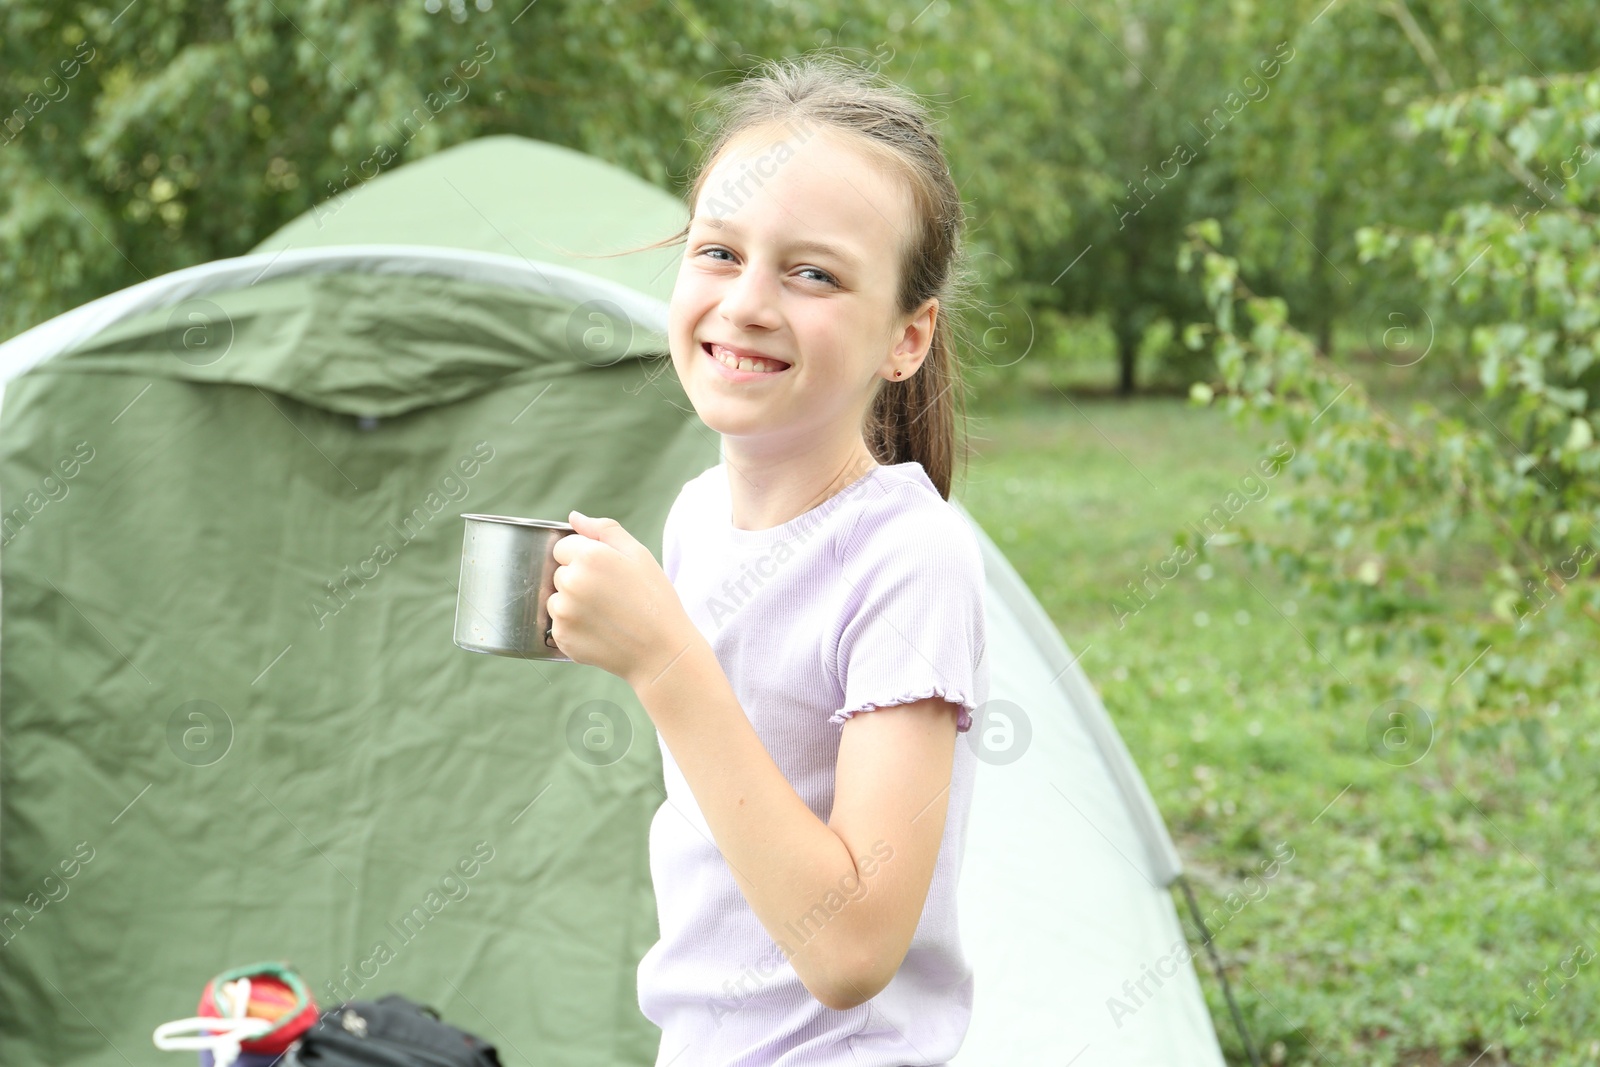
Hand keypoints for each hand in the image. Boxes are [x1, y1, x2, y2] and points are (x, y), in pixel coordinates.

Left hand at [548, 510, 699, 688]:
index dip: (583, 557)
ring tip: (604, 614)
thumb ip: (604, 530)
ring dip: (572, 603)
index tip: (605, 573)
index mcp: (589, 556)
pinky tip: (599, 630)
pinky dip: (573, 626)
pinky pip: (558, 624)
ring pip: (556, 599)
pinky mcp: (561, 637)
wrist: (661, 651)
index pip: (563, 547)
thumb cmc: (655, 600)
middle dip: (577, 579)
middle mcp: (571, 582)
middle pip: (559, 573)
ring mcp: (564, 612)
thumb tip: (574, 517)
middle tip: (609, 596)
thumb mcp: (639, 555)